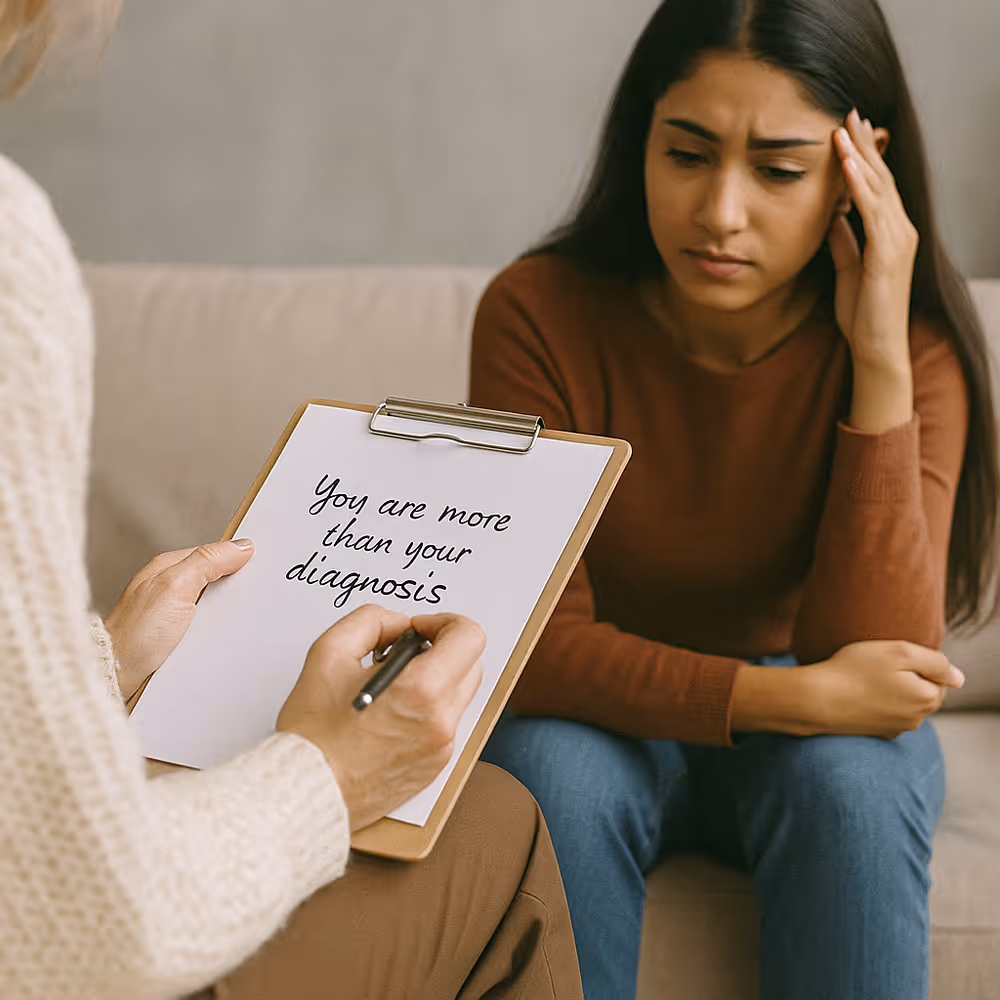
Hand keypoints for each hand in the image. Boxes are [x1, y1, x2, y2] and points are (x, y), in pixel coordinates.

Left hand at [104, 539, 255, 700]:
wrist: (115, 679)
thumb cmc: (135, 635)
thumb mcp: (175, 586)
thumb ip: (207, 561)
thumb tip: (242, 545)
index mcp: (170, 568)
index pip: (216, 554)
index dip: (238, 560)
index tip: (261, 568)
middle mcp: (172, 589)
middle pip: (219, 582)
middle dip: (235, 592)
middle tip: (248, 602)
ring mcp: (175, 615)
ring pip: (216, 608)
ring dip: (228, 618)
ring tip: (238, 625)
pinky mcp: (179, 639)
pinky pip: (210, 631)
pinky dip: (219, 636)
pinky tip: (225, 642)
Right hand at [277, 605, 484, 831]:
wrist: (308, 792)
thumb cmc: (313, 731)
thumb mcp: (329, 652)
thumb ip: (371, 621)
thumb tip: (399, 624)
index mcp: (422, 691)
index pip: (469, 636)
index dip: (443, 621)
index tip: (416, 629)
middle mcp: (442, 721)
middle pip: (471, 663)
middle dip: (441, 649)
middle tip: (401, 655)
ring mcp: (442, 747)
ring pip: (459, 694)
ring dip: (435, 679)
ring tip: (391, 687)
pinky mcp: (435, 766)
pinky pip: (446, 723)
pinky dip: (427, 709)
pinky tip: (390, 714)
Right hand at [805, 640, 964, 738]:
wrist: (816, 700)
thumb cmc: (855, 670)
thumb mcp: (899, 652)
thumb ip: (936, 662)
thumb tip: (958, 678)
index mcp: (927, 698)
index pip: (938, 676)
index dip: (915, 662)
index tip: (889, 657)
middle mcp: (916, 718)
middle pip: (921, 690)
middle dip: (905, 677)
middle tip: (876, 665)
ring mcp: (895, 728)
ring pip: (902, 702)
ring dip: (889, 690)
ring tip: (863, 678)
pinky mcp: (876, 732)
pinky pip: (884, 712)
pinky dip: (875, 702)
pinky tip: (857, 693)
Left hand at [829, 109, 916, 431]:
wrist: (875, 346)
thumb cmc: (862, 313)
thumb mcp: (848, 267)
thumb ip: (842, 239)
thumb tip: (831, 214)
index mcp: (889, 232)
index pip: (876, 185)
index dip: (863, 156)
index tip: (846, 130)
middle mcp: (899, 230)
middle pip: (881, 177)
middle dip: (864, 144)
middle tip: (848, 113)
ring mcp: (897, 239)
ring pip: (879, 188)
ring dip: (860, 156)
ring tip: (844, 128)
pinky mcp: (889, 253)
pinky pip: (874, 212)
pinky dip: (860, 186)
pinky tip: (847, 166)